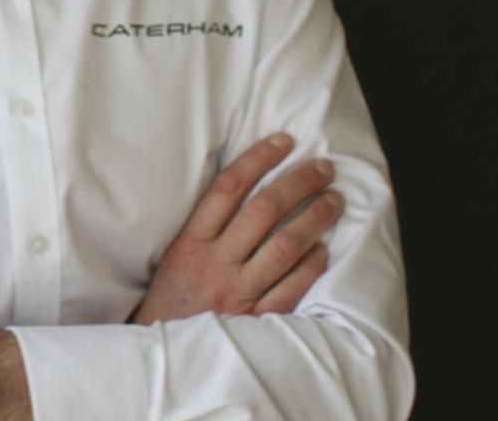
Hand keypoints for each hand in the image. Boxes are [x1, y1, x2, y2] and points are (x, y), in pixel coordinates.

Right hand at [131, 132, 342, 323]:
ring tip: (334, 200)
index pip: (227, 188)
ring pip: (284, 246)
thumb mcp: (175, 258)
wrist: (163, 356)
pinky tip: (323, 249)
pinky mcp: (255, 321)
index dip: (258, 159)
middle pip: (262, 211)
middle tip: (323, 168)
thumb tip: (244, 189)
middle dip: (298, 183)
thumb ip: (204, 229)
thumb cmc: (171, 302)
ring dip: (314, 219)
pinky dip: (311, 266)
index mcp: (190, 243)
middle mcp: (214, 264)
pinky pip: (291, 288)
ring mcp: (236, 293)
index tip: (284, 141)